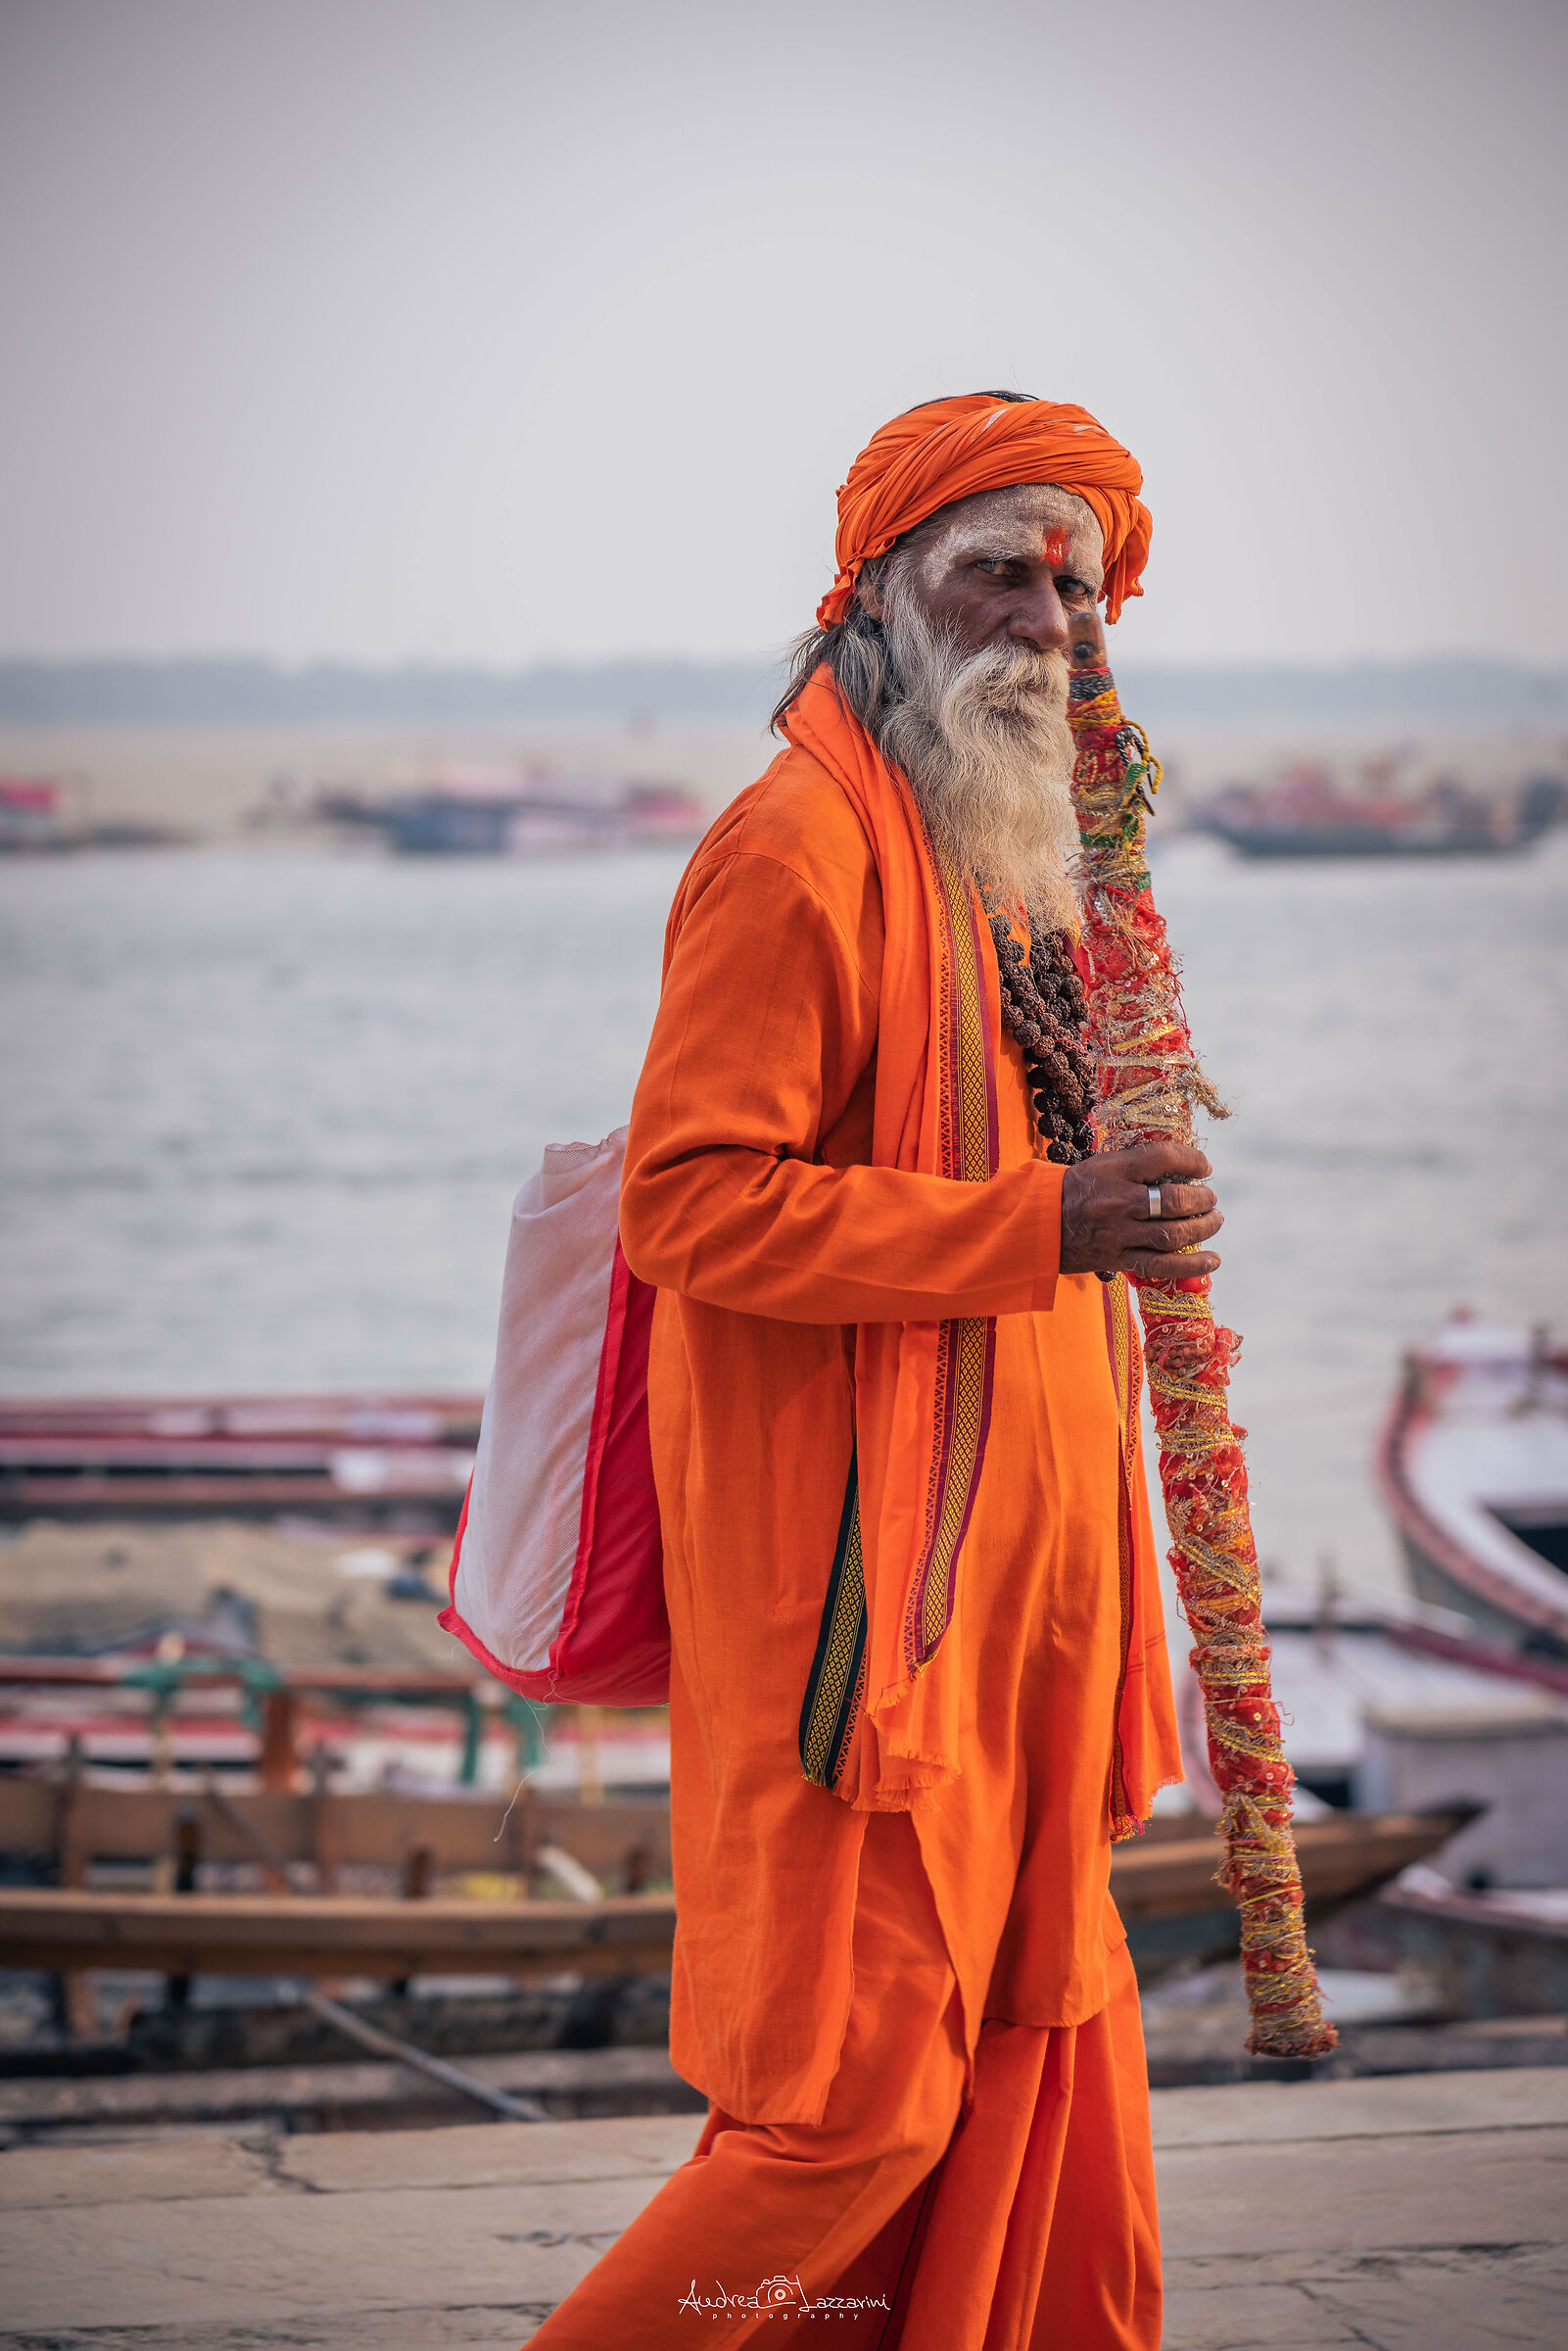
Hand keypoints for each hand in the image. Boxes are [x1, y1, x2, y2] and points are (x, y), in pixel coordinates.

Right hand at [1059, 1143, 1222, 1279]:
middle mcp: (1116, 1202)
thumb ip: (1137, 1164)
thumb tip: (1184, 1165)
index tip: (1205, 1167)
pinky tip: (1213, 1260)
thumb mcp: (1101, 1165)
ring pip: (1172, 1234)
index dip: (1192, 1160)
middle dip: (1202, 1199)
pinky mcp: (1117, 1260)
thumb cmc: (1076, 1189)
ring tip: (1214, 1220)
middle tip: (1211, 1198)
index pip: (1161, 1158)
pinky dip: (1191, 1265)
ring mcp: (1118, 1234)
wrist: (1039, 1224)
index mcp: (1111, 1170)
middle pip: (1172, 1201)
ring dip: (1203, 1228)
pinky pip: (1160, 1265)